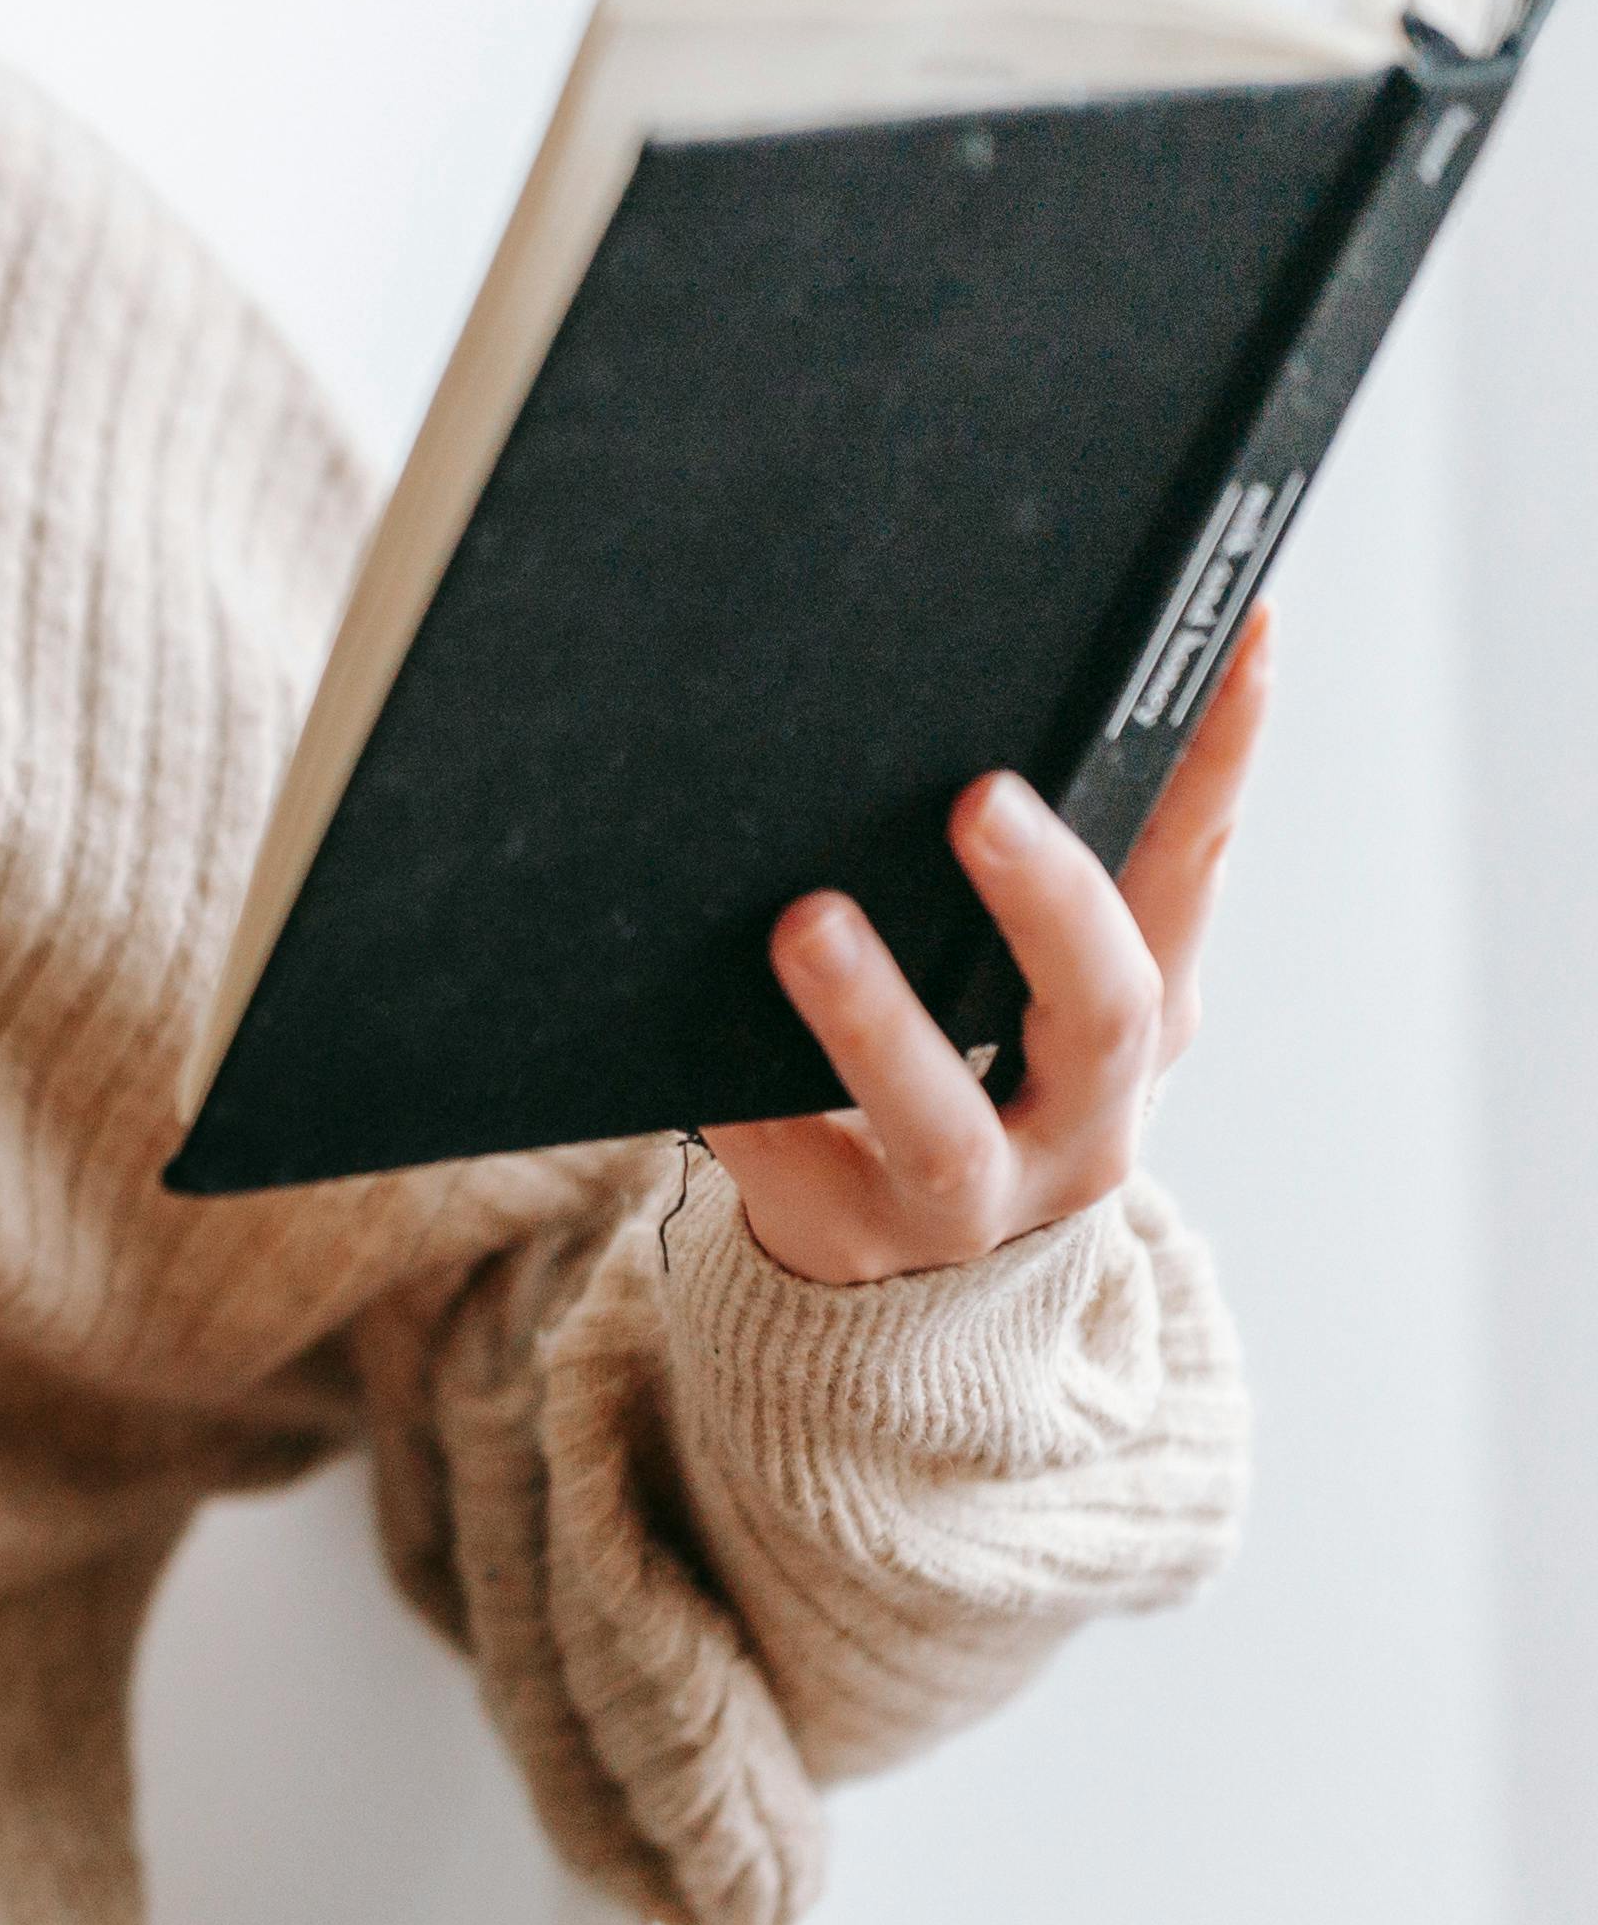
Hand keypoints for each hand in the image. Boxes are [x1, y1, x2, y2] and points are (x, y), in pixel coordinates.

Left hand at [707, 602, 1271, 1284]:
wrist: (910, 1294)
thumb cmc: (969, 1077)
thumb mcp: (1027, 987)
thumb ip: (1032, 873)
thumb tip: (979, 665)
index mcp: (1138, 1016)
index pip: (1192, 872)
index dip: (1222, 759)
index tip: (1228, 630)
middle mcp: (1085, 1114)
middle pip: (1101, 1008)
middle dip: (1049, 901)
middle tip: (982, 799)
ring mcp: (973, 1192)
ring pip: (942, 1117)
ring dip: (878, 1016)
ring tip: (809, 924)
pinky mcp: (851, 1236)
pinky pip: (787, 1161)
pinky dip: (745, 1104)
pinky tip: (697, 1054)